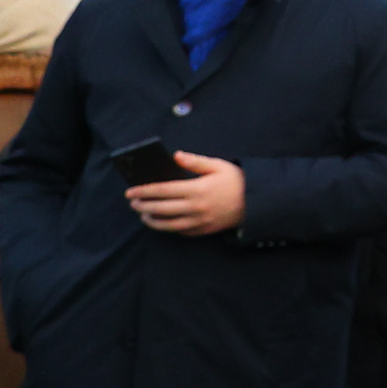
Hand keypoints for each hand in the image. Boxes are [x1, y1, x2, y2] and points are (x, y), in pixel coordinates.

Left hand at [128, 154, 246, 233]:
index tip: (131, 191)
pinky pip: (180, 231)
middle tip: (132, 202)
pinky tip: (162, 222)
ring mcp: (199, 221)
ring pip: (167, 224)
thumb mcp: (218, 166)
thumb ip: (195, 161)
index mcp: (197, 189)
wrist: (256, 202)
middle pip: (160, 208)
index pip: (162, 190)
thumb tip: (175, 156)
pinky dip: (168, 228)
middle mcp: (195, 207)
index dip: (144, 191)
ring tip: (143, 215)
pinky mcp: (203, 230)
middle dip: (142, 205)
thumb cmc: (236, 181)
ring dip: (151, 220)